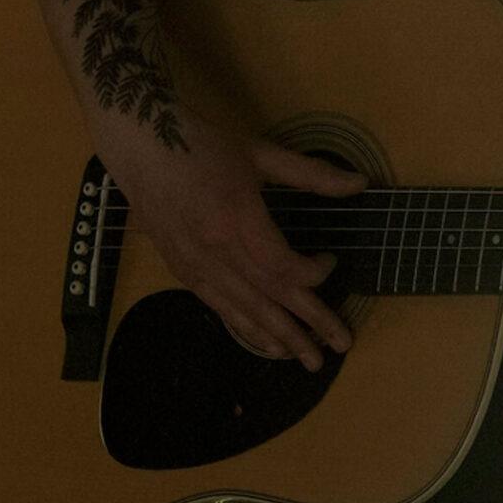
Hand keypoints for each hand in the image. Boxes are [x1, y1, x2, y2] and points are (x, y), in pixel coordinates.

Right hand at [112, 105, 363, 371]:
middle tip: (340, 346)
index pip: (282, 267)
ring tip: (306, 358)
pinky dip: (244, 327)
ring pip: (244, 309)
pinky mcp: (182, 269)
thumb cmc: (203, 144)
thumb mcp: (261, 153)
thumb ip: (313, 174)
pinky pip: (218, 306)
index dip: (312, 274)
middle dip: (307, 325)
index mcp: (237, 219)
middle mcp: (215, 250)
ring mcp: (195, 263)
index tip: (330, 262)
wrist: (141, 147)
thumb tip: (361, 183)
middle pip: (269, 297)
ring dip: (278, 336)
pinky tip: (264, 343)